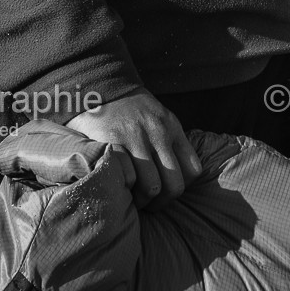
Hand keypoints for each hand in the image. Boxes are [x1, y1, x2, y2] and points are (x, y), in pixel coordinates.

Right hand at [69, 89, 200, 207]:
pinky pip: (128, 179)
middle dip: (161, 202)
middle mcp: (157, 131)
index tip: (166, 190)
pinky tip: (118, 184)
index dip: (180, 186)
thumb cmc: (128, 109)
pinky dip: (124, 188)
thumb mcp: (157, 117)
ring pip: (152, 187)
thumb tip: (180, 176)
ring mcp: (135, 137)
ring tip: (131, 197)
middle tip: (148, 203)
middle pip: (174, 185)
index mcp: (171, 126)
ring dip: (141, 200)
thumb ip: (169, 142)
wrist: (97, 87)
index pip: (192, 171)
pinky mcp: (113, 143)